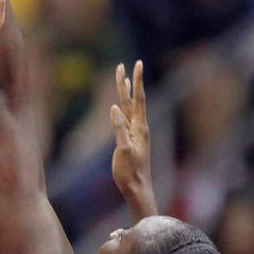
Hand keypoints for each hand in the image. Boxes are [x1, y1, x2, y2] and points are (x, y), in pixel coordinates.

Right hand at [110, 61, 157, 219]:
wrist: (137, 189)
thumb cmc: (130, 173)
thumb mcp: (123, 150)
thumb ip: (119, 128)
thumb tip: (113, 107)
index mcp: (140, 127)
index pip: (138, 99)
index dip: (137, 81)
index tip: (137, 64)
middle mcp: (139, 127)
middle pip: (132, 100)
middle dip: (127, 82)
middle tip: (122, 66)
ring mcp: (134, 133)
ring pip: (128, 107)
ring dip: (124, 92)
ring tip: (123, 78)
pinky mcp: (129, 139)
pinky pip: (124, 117)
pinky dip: (121, 106)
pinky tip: (119, 104)